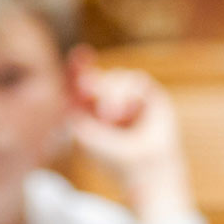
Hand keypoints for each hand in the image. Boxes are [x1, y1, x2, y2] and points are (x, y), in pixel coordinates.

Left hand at [68, 67, 192, 217]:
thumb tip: (78, 76)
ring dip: (112, 94)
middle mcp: (112, 100)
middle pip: (99, 76)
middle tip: (89, 95)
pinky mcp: (150, 95)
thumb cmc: (110, 157)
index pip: (83, 81)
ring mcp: (131, 97)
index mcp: (92, 108)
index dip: (78, 66)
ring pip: (117, 75)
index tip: (79, 54)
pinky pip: (135, 80)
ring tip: (112, 117)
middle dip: (95, 85)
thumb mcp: (83, 130)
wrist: (140, 169)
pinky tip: (129, 113)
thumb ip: (73, 103)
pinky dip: (128, 95)